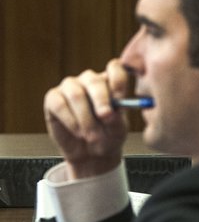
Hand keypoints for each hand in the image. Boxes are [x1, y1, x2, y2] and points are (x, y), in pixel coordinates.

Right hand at [43, 59, 130, 178]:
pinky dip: (70, 120)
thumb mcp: (118, 127)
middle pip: (94, 80)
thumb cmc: (108, 135)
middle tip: (106, 117)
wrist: (91, 152)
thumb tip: (112, 110)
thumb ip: (116, 116)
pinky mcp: (53, 97)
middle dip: (101, 100)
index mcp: (111, 81)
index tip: (120, 99)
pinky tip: (77, 131)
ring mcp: (70, 86)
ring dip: (85, 117)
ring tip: (91, 134)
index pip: (115, 68)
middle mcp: (90, 80)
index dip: (118, 82)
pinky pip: (59, 104)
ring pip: (76, 94)